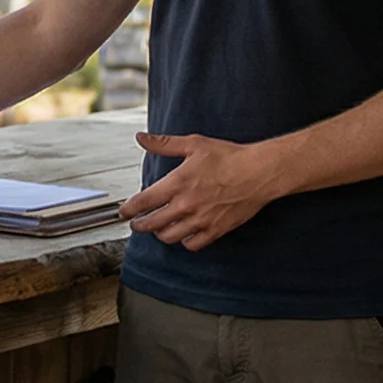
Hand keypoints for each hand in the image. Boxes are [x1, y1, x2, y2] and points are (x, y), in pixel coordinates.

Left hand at [119, 132, 284, 251]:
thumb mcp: (194, 144)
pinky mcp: (216, 230)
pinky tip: (183, 234)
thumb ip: (164, 144)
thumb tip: (141, 138)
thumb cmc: (228, 157)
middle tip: (137, 223)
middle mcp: (186, 205)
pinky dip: (184, 241)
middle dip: (140, 225)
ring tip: (158, 228)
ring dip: (160, 234)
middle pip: (152, 224)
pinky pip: (192, 244)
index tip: (123, 212)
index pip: (143, 202)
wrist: (259, 173)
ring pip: (169, 237)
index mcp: (177, 183)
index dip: (128, 210)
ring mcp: (201, 220)